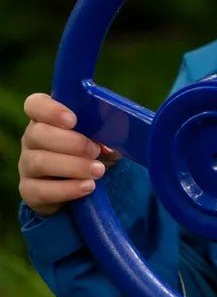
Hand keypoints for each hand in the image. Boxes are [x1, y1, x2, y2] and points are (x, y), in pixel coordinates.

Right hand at [19, 93, 119, 216]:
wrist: (81, 186)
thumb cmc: (90, 153)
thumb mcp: (101, 141)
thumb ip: (106, 137)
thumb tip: (109, 145)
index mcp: (46, 119)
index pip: (35, 105)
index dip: (50, 110)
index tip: (73, 120)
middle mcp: (31, 140)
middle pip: (38, 134)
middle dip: (71, 142)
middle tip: (95, 150)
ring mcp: (27, 165)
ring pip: (39, 162)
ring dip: (73, 166)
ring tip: (98, 170)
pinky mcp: (29, 191)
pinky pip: (42, 190)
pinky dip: (68, 189)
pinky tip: (88, 187)